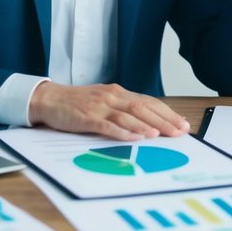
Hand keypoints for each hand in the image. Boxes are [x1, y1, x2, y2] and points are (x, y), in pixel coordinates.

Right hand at [27, 81, 189, 139]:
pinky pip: (107, 125)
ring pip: (128, 115)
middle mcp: (112, 97)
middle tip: (180, 131)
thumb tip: (148, 123)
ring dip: (146, 125)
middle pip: (143, 107)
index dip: (167, 112)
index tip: (183, 123)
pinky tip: (135, 137)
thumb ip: (123, 109)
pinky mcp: (87, 118)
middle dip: (164, 120)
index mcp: (118, 93)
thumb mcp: (104, 102)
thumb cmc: (77, 103)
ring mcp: (99, 107)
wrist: (49, 99)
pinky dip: (123, 132)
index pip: (148, 102)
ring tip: (162, 135)